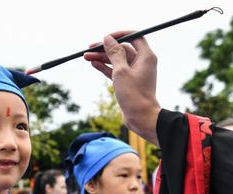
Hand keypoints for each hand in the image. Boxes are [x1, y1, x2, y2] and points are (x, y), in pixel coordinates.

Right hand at [84, 31, 160, 145]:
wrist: (141, 117)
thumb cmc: (134, 95)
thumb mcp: (121, 71)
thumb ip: (114, 53)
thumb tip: (107, 39)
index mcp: (146, 56)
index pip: (134, 37)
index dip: (119, 35)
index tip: (105, 38)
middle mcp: (142, 62)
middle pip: (122, 49)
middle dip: (105, 48)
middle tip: (90, 48)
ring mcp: (134, 72)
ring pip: (116, 60)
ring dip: (102, 58)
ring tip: (86, 57)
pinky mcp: (128, 82)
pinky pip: (115, 70)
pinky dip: (105, 67)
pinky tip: (94, 64)